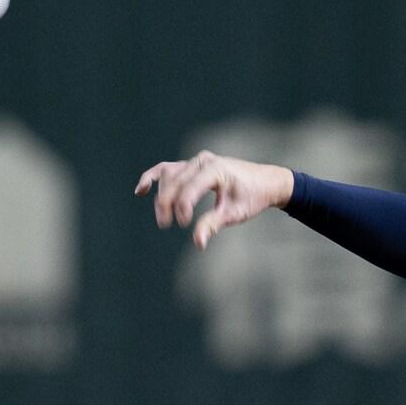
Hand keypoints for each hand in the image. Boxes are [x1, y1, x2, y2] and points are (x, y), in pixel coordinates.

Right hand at [135, 151, 294, 248]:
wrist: (265, 182)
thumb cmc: (252, 197)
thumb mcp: (235, 213)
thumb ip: (213, 225)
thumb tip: (198, 243)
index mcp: (215, 169)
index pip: (189, 188)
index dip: (182, 207)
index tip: (185, 225)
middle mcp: (202, 161)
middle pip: (174, 182)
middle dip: (167, 204)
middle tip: (165, 225)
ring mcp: (196, 162)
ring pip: (168, 176)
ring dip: (161, 196)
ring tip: (163, 218)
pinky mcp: (191, 166)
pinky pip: (167, 170)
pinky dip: (153, 178)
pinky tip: (140, 191)